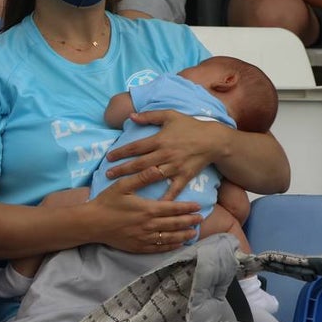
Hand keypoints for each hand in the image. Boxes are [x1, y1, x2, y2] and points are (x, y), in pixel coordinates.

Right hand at [88, 165, 201, 252]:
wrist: (92, 223)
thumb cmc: (107, 202)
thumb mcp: (122, 185)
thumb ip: (142, 177)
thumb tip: (158, 168)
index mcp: (147, 209)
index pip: (173, 208)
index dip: (187, 208)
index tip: (197, 207)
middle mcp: (149, 225)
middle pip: (175, 224)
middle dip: (189, 221)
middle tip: (200, 219)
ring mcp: (145, 238)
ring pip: (170, 237)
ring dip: (184, 235)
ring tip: (194, 232)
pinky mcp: (139, 247)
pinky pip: (160, 248)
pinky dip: (171, 246)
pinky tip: (178, 244)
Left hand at [105, 110, 231, 200]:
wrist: (214, 140)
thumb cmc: (190, 126)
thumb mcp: (169, 115)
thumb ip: (149, 116)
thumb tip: (131, 116)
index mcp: (160, 140)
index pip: (135, 147)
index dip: (121, 152)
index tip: (108, 157)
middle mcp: (165, 154)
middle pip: (139, 164)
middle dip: (122, 169)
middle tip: (107, 174)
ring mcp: (175, 166)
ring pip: (151, 176)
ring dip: (136, 182)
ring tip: (122, 187)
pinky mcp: (184, 176)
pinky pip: (173, 189)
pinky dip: (164, 198)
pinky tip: (154, 206)